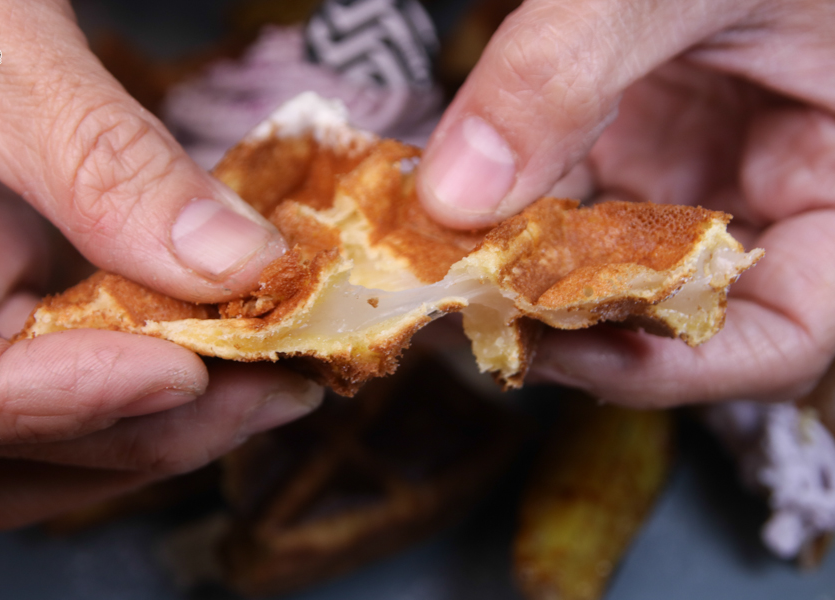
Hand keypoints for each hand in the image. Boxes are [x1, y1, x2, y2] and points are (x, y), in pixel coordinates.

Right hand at [0, 1, 320, 528]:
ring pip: (54, 435)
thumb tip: (233, 263)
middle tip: (279, 388)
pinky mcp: (19, 294)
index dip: (60, 402)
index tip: (186, 374)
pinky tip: (236, 333)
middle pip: (12, 443)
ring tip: (277, 379)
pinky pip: (88, 370)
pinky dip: (169, 367)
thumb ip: (93, 153)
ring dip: (173, 423)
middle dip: (155, 428)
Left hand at [417, 0, 834, 405]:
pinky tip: (458, 195)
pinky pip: (581, 193)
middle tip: (461, 305)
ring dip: (525, 260)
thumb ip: (573, 68)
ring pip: (614, 255)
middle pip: (679, 307)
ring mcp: (710, 164)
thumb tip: (456, 194)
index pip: (783, 334)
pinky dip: (520, 198)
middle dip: (569, 312)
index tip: (552, 345)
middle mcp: (779, 191)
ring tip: (439, 257)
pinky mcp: (651, 131)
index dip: (671, 363)